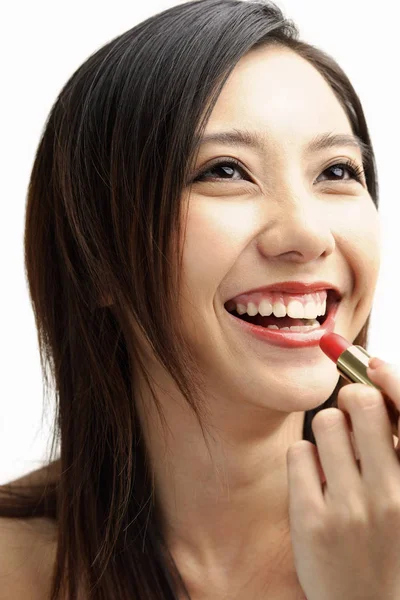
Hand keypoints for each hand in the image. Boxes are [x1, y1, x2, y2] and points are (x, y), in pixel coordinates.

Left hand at [286, 358, 399, 599]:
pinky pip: (300, 452)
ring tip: (338, 461)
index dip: (391, 379)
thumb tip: (373, 382)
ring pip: (326, 422)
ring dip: (330, 433)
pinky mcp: (312, 522)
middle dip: (353, 399)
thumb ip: (396, 445)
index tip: (373, 364)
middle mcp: (392, 497)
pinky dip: (307, 460)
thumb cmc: (391, 542)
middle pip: (360, 402)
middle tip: (351, 412)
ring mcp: (350, 510)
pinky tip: (318, 483)